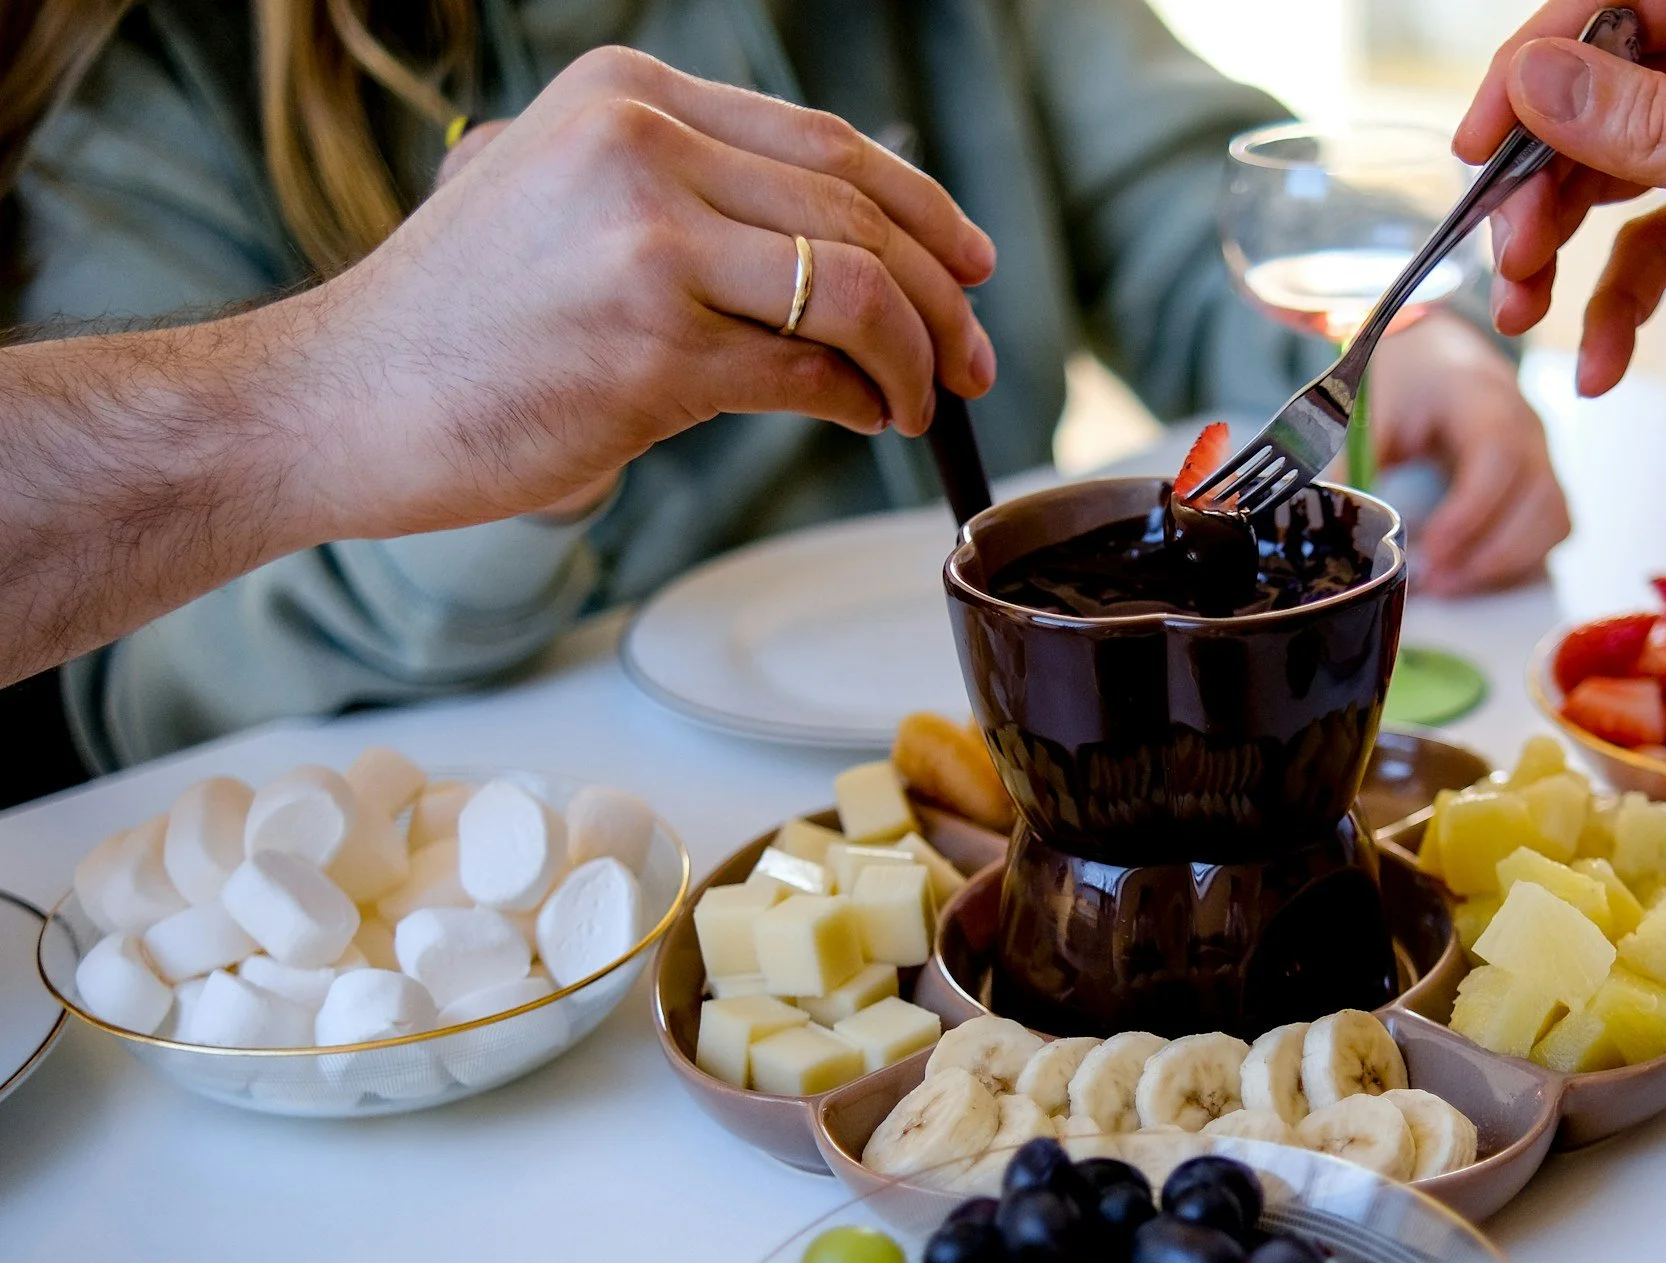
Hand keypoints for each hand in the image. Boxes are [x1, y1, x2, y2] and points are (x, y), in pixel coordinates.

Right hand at [283, 46, 998, 540]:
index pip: (825, 143)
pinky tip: (869, 420)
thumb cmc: (456, 319)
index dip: (921, 209)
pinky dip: (862, 401)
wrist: (343, 399)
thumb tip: (827, 242)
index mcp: (626, 93)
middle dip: (944, 297)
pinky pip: (810, 371)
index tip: (972, 265)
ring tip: (925, 404)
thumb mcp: (555, 192)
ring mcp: (649, 246)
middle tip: (976, 359)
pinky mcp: (654, 348)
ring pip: (856, 292)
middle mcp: (641, 147)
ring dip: (917, 359)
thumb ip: (675, 188)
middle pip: (858, 215)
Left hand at [1365, 315, 1569, 594]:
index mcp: (1481, 398)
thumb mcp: (1372, 410)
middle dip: (1488, 552)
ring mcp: (1543, 455)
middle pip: (1537, 497)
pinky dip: (1518, 559)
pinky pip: (1552, 528)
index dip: (1470, 510)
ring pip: (1553, 519)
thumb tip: (1328, 519)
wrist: (1437, 356)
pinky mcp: (1543, 482)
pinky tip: (1470, 571)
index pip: (1499, 455)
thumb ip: (1354, 461)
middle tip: (1434, 581)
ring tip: (1448, 583)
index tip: (1431, 548)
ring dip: (1505, 562)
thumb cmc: (1404, 383)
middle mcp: (1526, 426)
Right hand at [1451, 0, 1665, 415]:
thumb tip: (1541, 77)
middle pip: (1609, 92)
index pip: (1635, 0)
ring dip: (1564, 245)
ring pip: (1617, 176)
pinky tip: (1603, 358)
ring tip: (1528, 311)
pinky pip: (1655, 249)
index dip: (1547, 64)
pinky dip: (1622, 304)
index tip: (1486, 140)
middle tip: (1507, 252)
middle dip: (1546, 176)